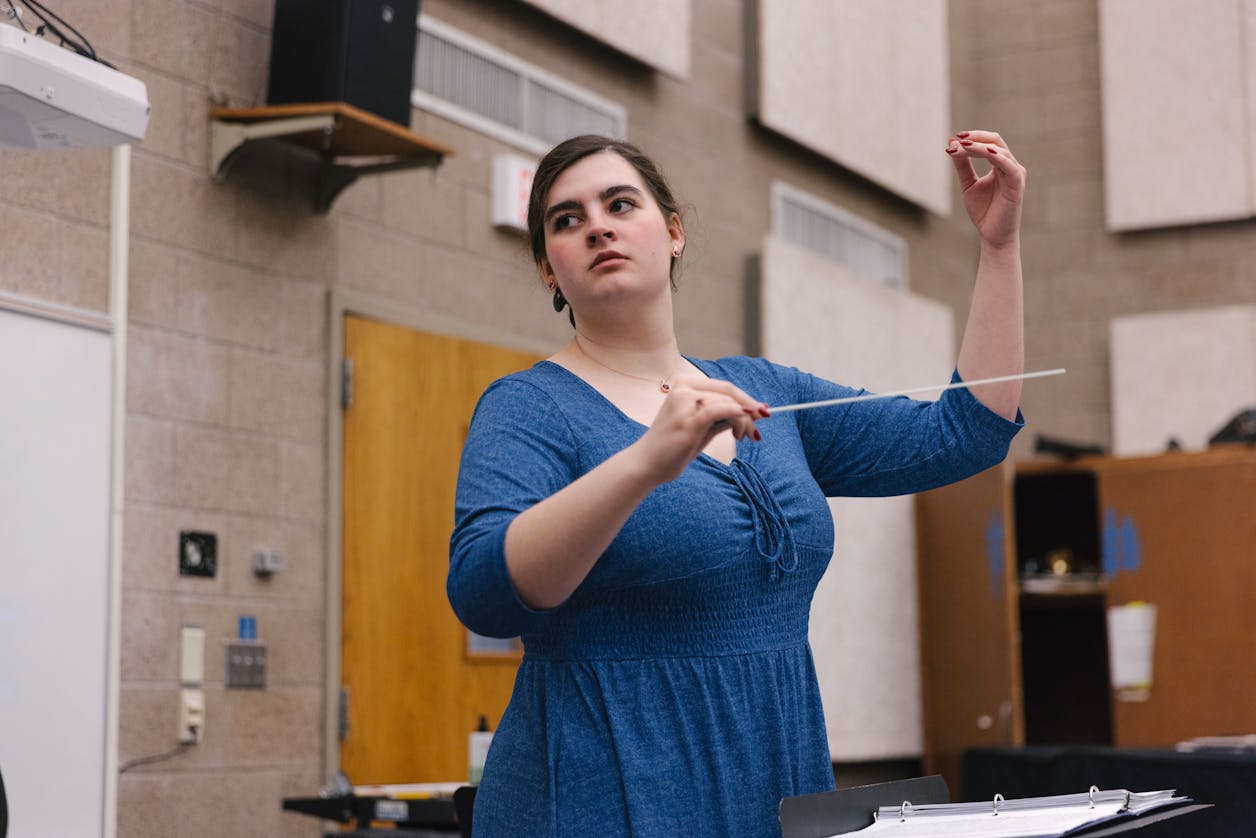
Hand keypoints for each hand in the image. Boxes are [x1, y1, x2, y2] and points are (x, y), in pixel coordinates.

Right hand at [630, 377, 766, 483]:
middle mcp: (683, 388)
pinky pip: (720, 410)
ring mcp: (684, 402)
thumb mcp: (701, 427)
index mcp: (684, 384)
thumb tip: (754, 411)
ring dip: (744, 420)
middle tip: (764, 420)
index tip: (762, 411)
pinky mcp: (688, 419)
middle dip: (750, 406)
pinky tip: (740, 432)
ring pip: (728, 402)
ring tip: (744, 437)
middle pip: (729, 391)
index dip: (746, 398)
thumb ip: (723, 416)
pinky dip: (737, 417)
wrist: (647, 465)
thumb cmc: (673, 447)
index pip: (724, 387)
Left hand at [946, 130, 1025, 248]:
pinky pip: (1009, 166)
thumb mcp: (968, 184)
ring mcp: (1015, 174)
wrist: (993, 236)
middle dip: (976, 137)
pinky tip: (986, 153)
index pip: (988, 143)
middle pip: (995, 141)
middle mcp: (1010, 166)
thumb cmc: (984, 211)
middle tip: (958, 138)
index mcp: (1000, 165)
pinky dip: (998, 157)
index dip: (972, 138)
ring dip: (980, 147)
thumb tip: (952, 144)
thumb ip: (963, 166)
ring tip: (963, 146)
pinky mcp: (1017, 184)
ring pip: (999, 151)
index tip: (953, 138)